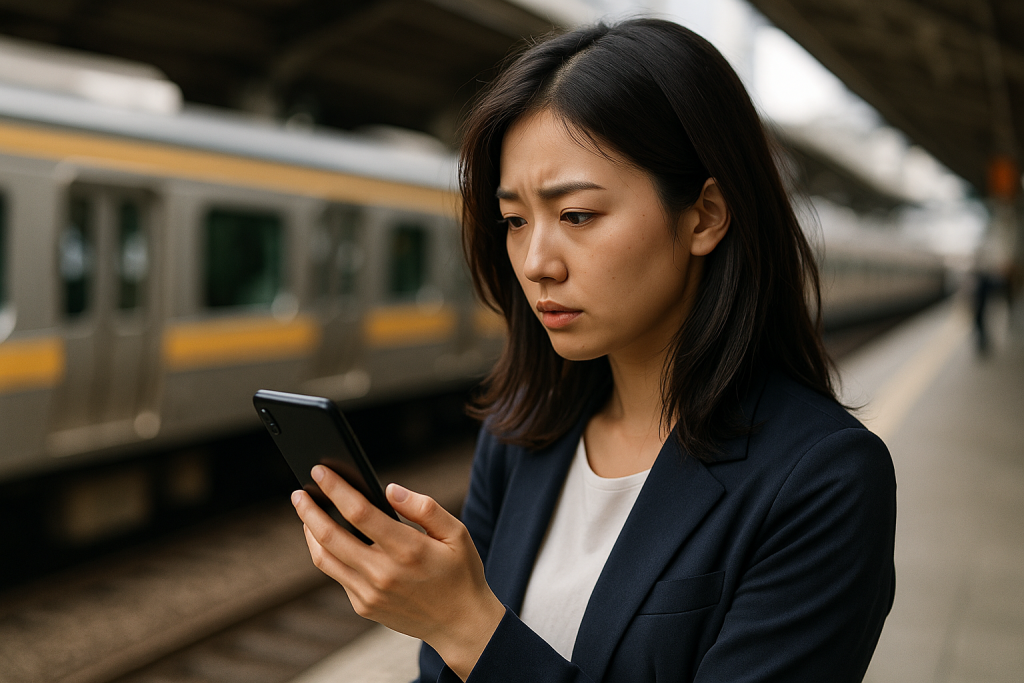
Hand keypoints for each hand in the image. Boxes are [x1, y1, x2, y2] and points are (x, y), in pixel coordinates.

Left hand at [292, 465, 504, 680]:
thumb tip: (390, 490)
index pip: (359, 512)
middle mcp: (383, 573)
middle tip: (298, 493)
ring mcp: (370, 593)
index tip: (320, 472)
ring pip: (324, 559)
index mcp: (407, 549)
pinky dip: (327, 554)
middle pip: (330, 536)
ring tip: (306, 514)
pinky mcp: (364, 606)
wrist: (461, 624)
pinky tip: (328, 540)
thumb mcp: (457, 533)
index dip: (336, 489)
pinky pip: (337, 576)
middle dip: (309, 510)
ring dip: (310, 533)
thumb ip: (424, 508)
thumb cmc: (460, 572)